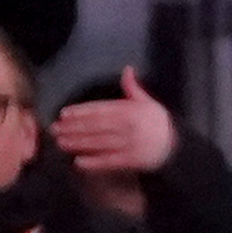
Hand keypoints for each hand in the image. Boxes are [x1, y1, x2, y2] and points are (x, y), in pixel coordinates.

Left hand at [54, 67, 176, 175]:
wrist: (177, 146)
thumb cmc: (158, 123)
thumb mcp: (148, 102)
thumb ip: (133, 88)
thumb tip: (127, 69)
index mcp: (129, 109)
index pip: (100, 109)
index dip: (80, 112)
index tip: (63, 114)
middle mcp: (127, 126)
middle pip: (95, 126)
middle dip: (73, 128)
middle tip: (54, 130)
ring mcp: (129, 144)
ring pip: (99, 143)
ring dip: (78, 143)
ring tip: (60, 143)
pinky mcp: (132, 161)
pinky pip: (110, 162)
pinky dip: (94, 163)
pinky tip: (79, 162)